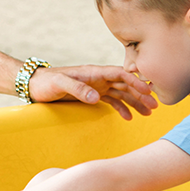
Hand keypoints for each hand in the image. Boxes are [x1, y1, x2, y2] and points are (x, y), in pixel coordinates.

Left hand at [27, 65, 157, 118]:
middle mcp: (97, 78)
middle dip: (140, 94)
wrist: (34, 85)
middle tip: (155, 106)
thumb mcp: (60, 84)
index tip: (148, 90)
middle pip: (124, 84)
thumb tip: (97, 97)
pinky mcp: (91, 95)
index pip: (119, 74)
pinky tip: (129, 118)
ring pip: (121, 93)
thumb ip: (78, 89)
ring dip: (135, 103)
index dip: (135, 81)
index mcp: (93, 72)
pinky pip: (111, 101)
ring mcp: (96, 87)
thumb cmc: (46, 82)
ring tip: (147, 114)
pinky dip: (121, 109)